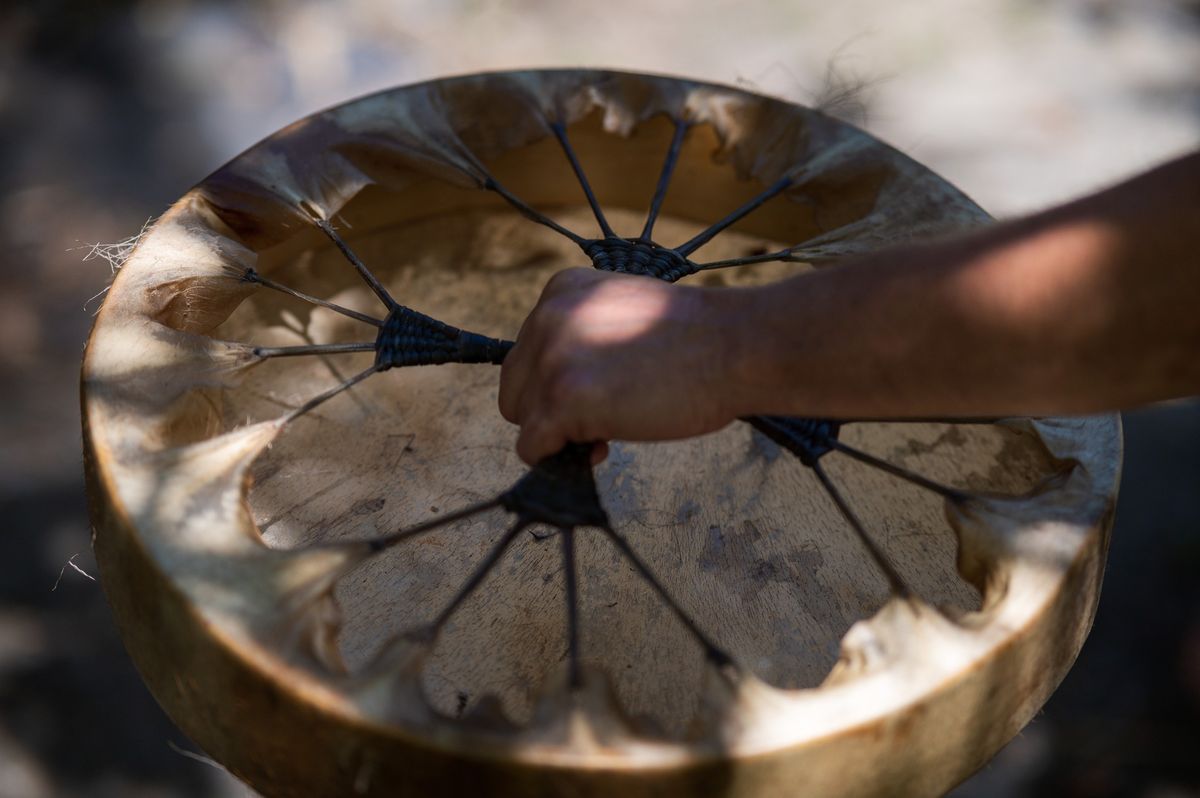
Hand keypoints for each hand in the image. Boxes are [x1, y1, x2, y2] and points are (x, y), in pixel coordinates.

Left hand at [499, 268, 744, 463]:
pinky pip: (532, 447)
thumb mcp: (622, 313)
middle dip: (551, 411)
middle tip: (603, 417)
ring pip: (521, 419)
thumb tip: (554, 388)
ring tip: (609, 430)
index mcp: (560, 291)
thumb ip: (583, 336)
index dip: (561, 382)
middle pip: (515, 387)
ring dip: (560, 435)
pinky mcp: (563, 400)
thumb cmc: (695, 338)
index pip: (529, 353)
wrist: (735, 346)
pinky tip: (603, 445)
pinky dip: (560, 458)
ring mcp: (553, 359)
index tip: (603, 388)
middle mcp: (547, 318)